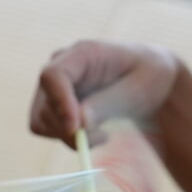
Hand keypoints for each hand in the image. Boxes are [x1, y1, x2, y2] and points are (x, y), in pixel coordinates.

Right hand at [29, 40, 179, 146]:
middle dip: (69, 129)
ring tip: (103, 134)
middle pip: (46, 104)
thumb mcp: (138, 89)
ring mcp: (54, 85)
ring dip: (70, 136)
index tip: (76, 129)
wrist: (149, 81)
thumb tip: (79, 123)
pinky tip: (92, 133)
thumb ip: (108, 103)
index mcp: (83, 53)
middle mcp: (62, 66)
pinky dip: (66, 138)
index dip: (59, 103)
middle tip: (102, 138)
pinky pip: (45, 128)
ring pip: (42, 120)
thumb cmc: (149, 78)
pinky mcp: (52, 104)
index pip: (53, 75)